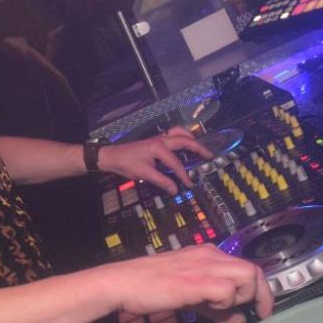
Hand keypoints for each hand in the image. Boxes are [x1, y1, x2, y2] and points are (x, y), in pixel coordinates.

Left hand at [97, 125, 212, 194]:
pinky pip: (174, 134)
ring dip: (191, 138)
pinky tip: (186, 145)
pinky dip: (183, 137)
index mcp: (159, 147)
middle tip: (210, 156)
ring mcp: (159, 138)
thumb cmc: (127, 164)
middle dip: (198, 148)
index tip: (190, 185)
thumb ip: (162, 181)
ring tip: (200, 147)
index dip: (184, 175)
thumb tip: (176, 190)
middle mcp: (161, 140)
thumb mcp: (144, 174)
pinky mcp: (157, 140)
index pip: (176, 163)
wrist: (112, 156)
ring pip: (180, 132)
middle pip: (185, 141)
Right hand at [101, 244, 272, 322]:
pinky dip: (225, 304)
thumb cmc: (152, 287)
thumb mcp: (191, 297)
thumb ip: (216, 309)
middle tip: (258, 314)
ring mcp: (203, 266)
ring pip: (247, 276)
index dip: (259, 289)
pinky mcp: (195, 280)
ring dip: (242, 297)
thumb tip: (239, 321)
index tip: (261, 309)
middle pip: (253, 269)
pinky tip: (208, 309)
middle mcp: (210, 255)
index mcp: (208, 254)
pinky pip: (227, 291)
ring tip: (223, 310)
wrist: (124, 283)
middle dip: (262, 295)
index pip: (247, 266)